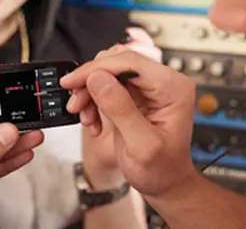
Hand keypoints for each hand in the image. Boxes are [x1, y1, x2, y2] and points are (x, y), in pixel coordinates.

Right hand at [62, 46, 196, 199]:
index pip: (130, 62)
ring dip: (90, 92)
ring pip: (109, 71)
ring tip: (85, 117)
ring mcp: (149, 87)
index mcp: (173, 88)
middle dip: (91, 81)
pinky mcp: (137, 94)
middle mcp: (163, 82)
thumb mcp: (141, 145)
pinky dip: (94, 100)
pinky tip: (94, 120)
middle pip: (117, 62)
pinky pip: (107, 84)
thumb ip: (120, 110)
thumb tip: (98, 79)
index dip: (96, 69)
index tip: (72, 81)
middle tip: (76, 103)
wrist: (164, 183)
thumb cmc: (162, 169)